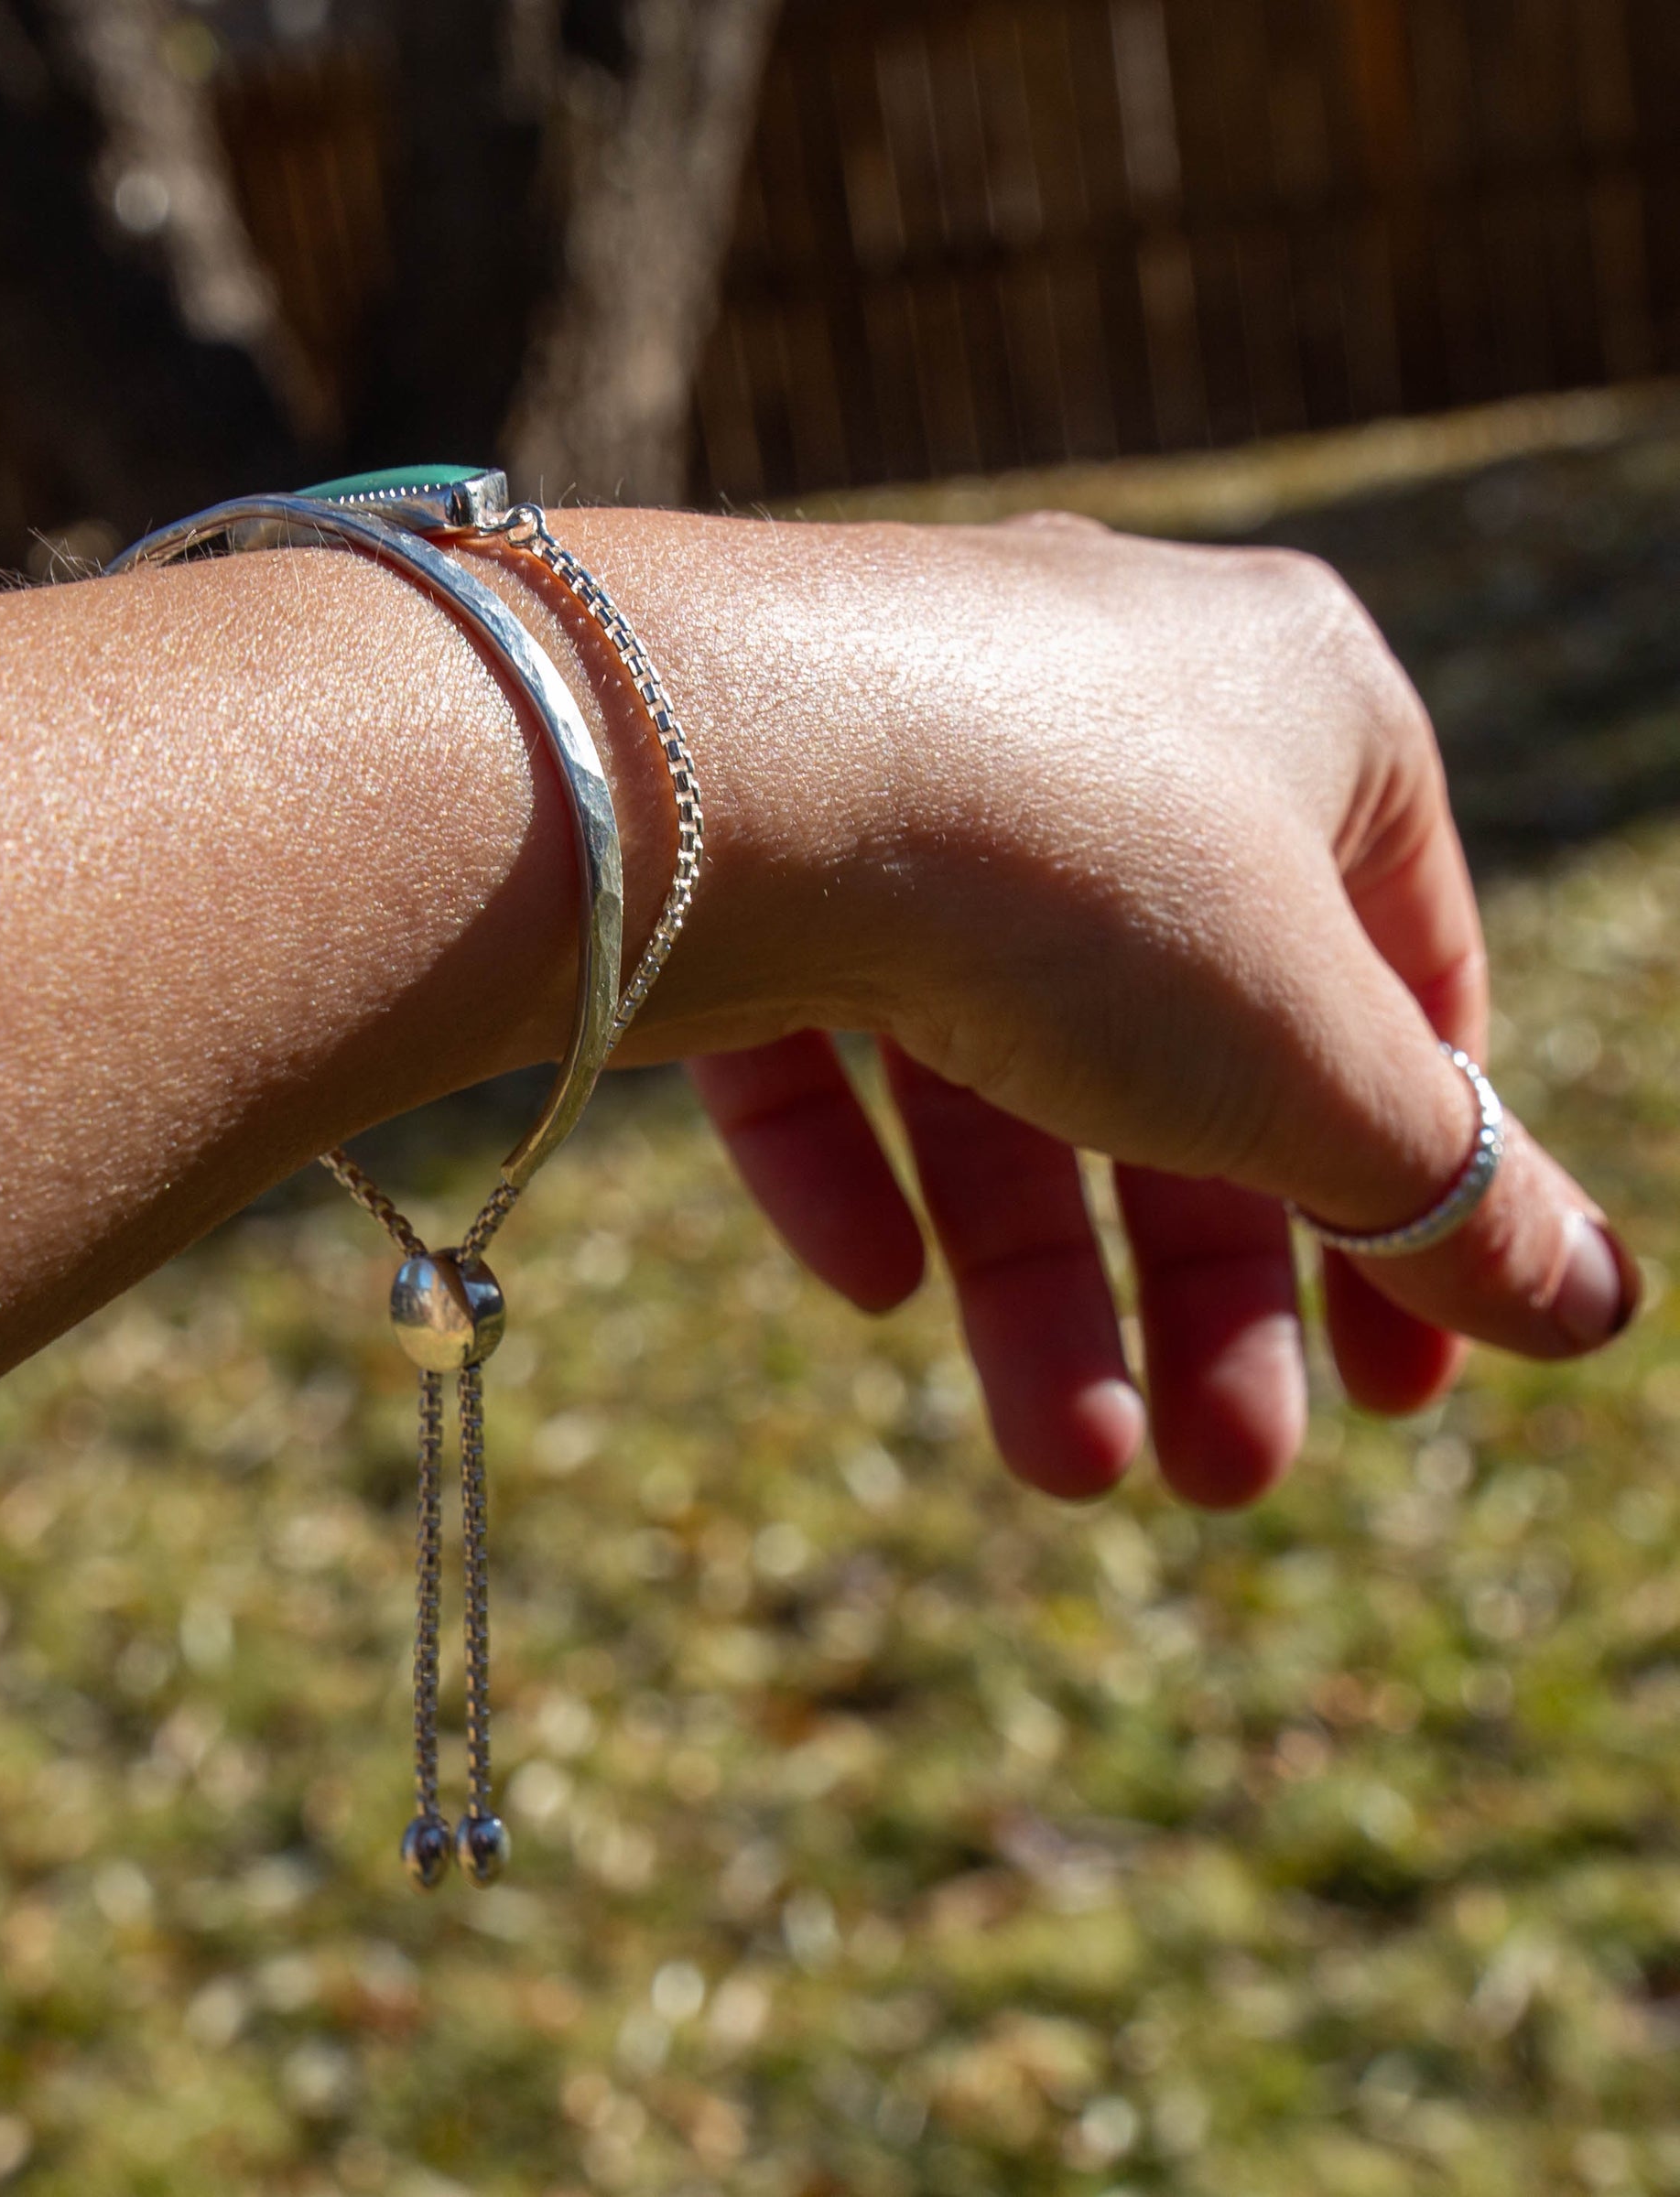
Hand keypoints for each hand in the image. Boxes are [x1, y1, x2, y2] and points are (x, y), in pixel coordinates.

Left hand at [554, 511, 1637, 1508]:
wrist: (714, 765)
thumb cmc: (1079, 866)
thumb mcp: (1306, 1055)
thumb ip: (1441, 1185)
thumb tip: (1588, 1303)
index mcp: (1297, 709)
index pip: (1401, 985)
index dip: (1417, 1198)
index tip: (1407, 1388)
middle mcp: (1100, 722)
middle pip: (1188, 1058)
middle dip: (1210, 1291)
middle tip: (1222, 1478)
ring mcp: (912, 779)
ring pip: (1000, 1069)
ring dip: (1042, 1281)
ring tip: (1069, 1465)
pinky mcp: (749, 855)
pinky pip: (820, 1032)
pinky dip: (856, 1165)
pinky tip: (876, 1286)